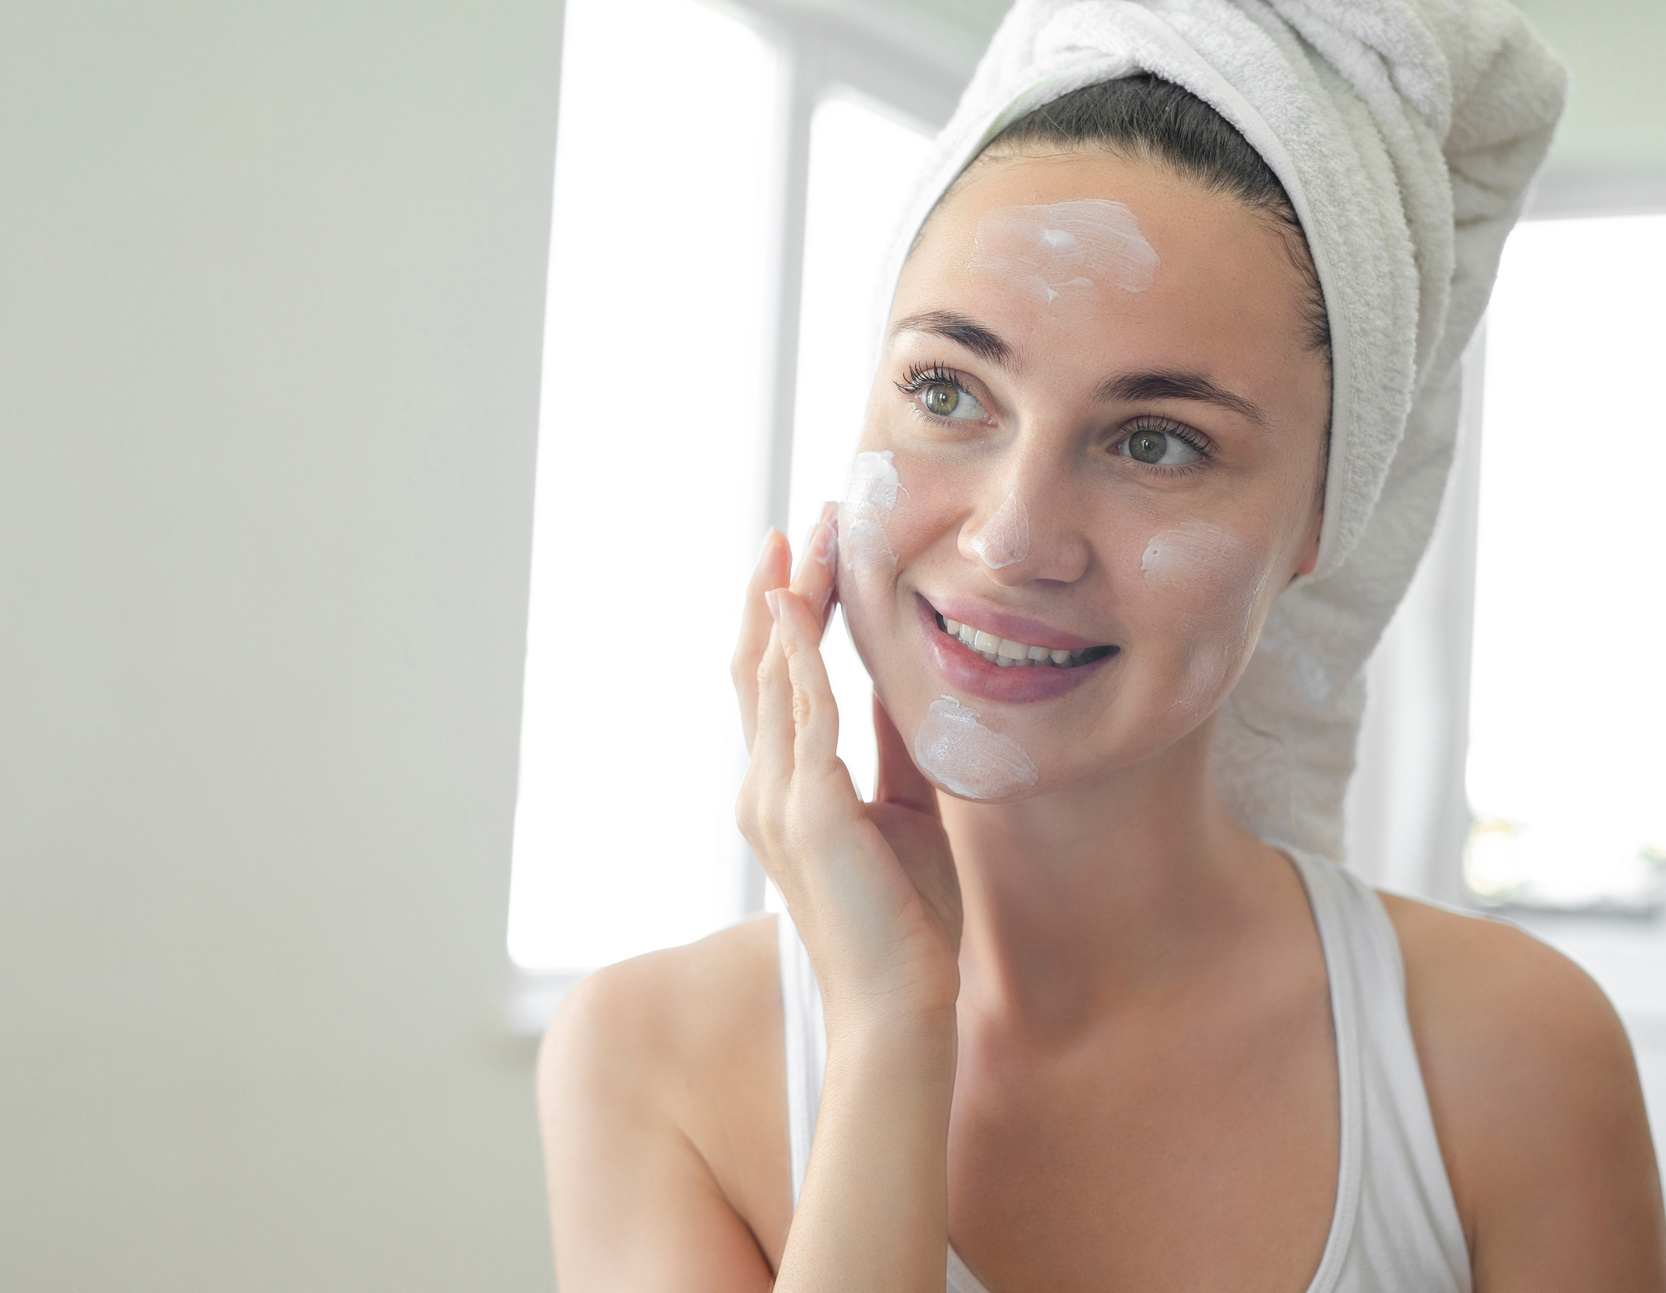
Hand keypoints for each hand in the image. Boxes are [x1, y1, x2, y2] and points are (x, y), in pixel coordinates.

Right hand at [731, 511, 961, 1023]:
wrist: (902, 1003)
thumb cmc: (907, 921)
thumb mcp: (904, 809)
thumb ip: (891, 747)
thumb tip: (901, 684)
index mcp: (781, 793)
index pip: (773, 685)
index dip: (784, 617)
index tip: (805, 555)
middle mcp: (762, 789)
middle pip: (758, 664)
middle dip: (778, 587)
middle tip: (802, 521)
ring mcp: (775, 798)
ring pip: (772, 672)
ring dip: (792, 596)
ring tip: (812, 534)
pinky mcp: (808, 810)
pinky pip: (802, 710)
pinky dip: (799, 648)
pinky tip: (801, 598)